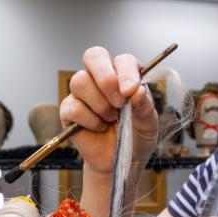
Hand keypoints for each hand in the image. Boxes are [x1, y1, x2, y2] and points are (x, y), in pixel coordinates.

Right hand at [60, 46, 158, 175]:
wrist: (120, 161)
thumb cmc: (136, 137)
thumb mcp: (148, 123)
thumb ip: (145, 106)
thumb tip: (136, 91)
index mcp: (124, 74)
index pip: (122, 60)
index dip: (125, 72)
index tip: (131, 92)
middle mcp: (101, 78)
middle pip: (93, 56)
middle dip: (106, 79)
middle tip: (119, 103)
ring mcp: (83, 92)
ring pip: (80, 81)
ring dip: (100, 104)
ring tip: (112, 119)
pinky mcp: (69, 109)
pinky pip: (73, 107)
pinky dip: (90, 121)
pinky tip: (100, 127)